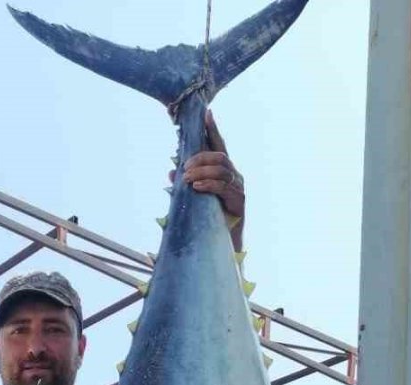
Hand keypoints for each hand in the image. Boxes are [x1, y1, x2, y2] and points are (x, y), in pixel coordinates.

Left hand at [177, 113, 244, 241]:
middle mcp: (235, 176)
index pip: (220, 146)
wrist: (223, 243)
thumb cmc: (210, 218)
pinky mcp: (239, 201)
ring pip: (222, 171)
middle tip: (184, 166)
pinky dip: (208, 185)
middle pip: (220, 157)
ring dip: (202, 172)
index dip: (213, 130)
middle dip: (201, 158)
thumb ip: (186, 183)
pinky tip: (197, 187)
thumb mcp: (196, 197)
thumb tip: (171, 172)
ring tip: (187, 178)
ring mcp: (239, 188)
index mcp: (225, 172)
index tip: (207, 114)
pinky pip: (223, 188)